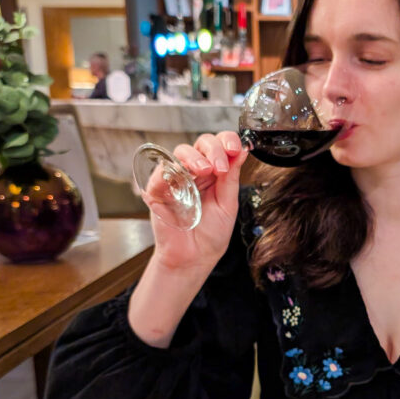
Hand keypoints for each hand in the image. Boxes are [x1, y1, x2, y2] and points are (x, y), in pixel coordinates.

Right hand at [147, 131, 247, 272]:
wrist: (194, 258)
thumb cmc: (211, 234)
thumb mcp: (228, 204)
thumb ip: (232, 178)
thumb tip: (242, 152)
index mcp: (214, 172)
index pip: (220, 145)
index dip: (228, 141)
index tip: (237, 148)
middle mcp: (195, 171)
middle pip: (201, 143)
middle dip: (214, 149)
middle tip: (221, 166)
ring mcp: (176, 178)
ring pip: (181, 151)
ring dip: (195, 157)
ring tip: (206, 170)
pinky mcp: (157, 190)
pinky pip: (160, 172)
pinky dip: (171, 171)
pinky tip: (183, 179)